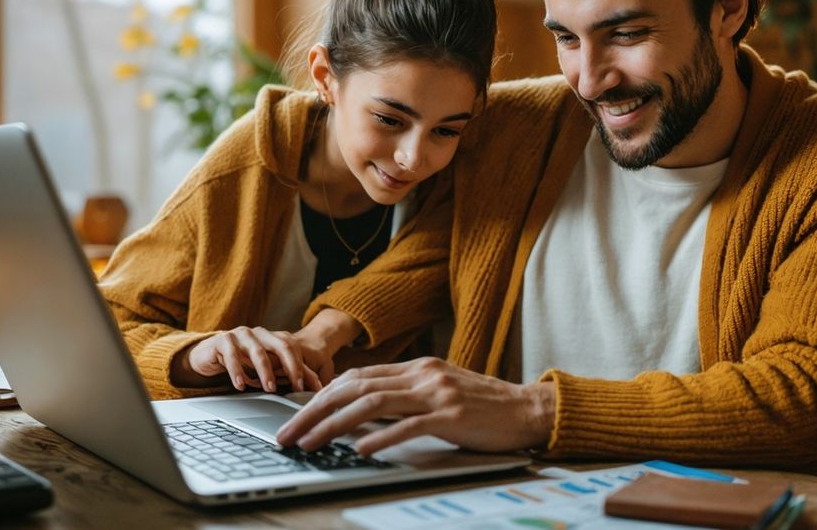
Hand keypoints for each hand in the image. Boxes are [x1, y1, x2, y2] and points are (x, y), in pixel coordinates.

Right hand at [185, 326, 331, 392]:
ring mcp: (241, 335)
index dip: (301, 367)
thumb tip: (318, 387)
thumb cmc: (242, 361)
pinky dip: (238, 371)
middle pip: (281, 345)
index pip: (293, 348)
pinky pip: (232, 355)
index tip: (305, 387)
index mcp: (273, 337)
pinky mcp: (223, 340)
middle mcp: (260, 333)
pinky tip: (241, 385)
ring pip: (258, 351)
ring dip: (265, 371)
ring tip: (269, 388)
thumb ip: (291, 373)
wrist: (209, 354)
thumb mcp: (268, 366)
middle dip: (291, 366)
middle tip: (294, 386)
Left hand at [275, 357, 555, 456]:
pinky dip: (379, 437)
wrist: (528, 410)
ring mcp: (436, 392)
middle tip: (287, 433)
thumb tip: (361, 416)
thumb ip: (405, 399)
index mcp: (417, 368)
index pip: (356, 377)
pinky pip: (407, 426)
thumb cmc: (484, 408)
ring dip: (333, 425)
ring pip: (371, 403)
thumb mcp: (440, 394)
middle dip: (314, 411)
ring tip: (310, 443)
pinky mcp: (451, 415)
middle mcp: (422, 374)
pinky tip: (359, 449)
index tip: (296, 416)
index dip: (321, 396)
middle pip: (354, 387)